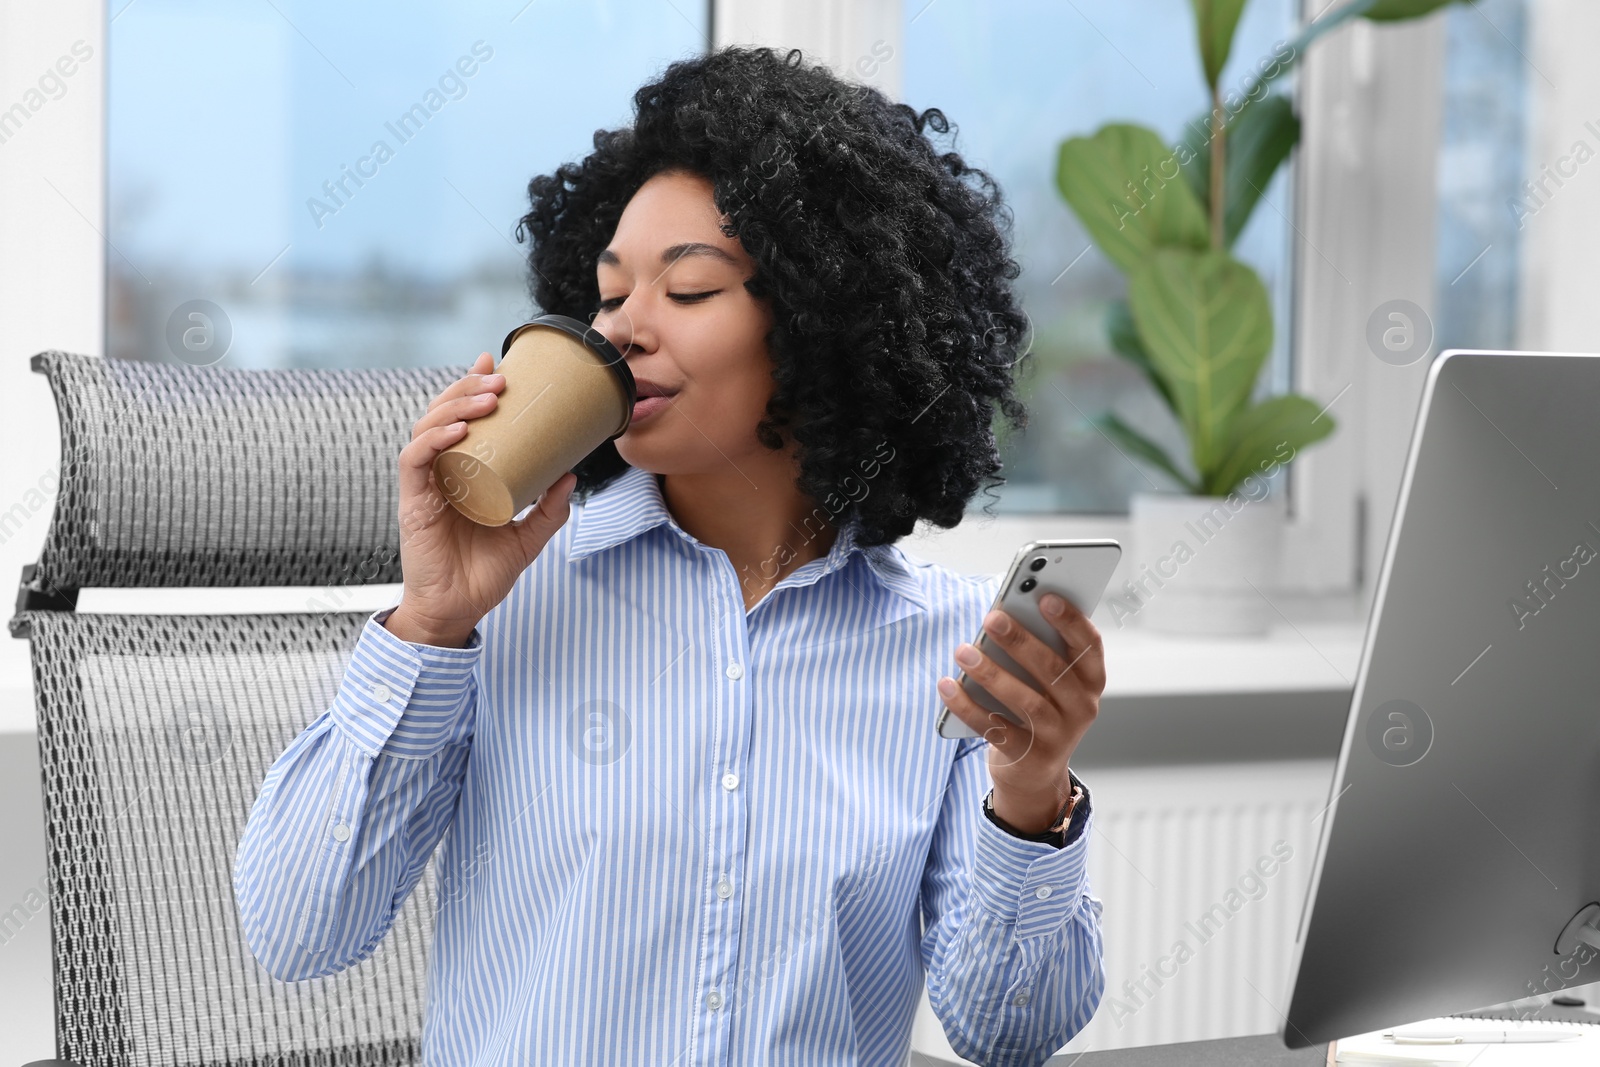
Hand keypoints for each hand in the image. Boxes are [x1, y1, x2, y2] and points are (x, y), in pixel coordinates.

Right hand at [392, 351, 577, 642]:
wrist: (457, 612)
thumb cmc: (483, 576)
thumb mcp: (527, 538)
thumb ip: (548, 509)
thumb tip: (572, 475)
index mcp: (461, 474)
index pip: (460, 419)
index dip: (471, 386)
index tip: (495, 362)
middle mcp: (440, 473)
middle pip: (443, 414)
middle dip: (468, 387)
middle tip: (499, 376)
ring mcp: (425, 486)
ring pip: (427, 428)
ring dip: (455, 405)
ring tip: (487, 396)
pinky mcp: (414, 503)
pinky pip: (415, 460)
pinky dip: (434, 439)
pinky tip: (458, 429)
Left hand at [936, 593, 1105, 832]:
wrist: (1034, 771)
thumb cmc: (1037, 706)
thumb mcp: (1047, 681)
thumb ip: (1037, 649)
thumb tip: (1004, 615)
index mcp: (1091, 680)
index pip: (1090, 646)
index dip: (1071, 621)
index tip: (1045, 597)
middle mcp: (1082, 708)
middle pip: (1053, 671)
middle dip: (1021, 642)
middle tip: (992, 619)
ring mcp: (1058, 736)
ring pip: (1026, 701)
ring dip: (991, 673)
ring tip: (963, 651)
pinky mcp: (1028, 757)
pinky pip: (995, 728)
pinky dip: (968, 706)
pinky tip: (947, 685)